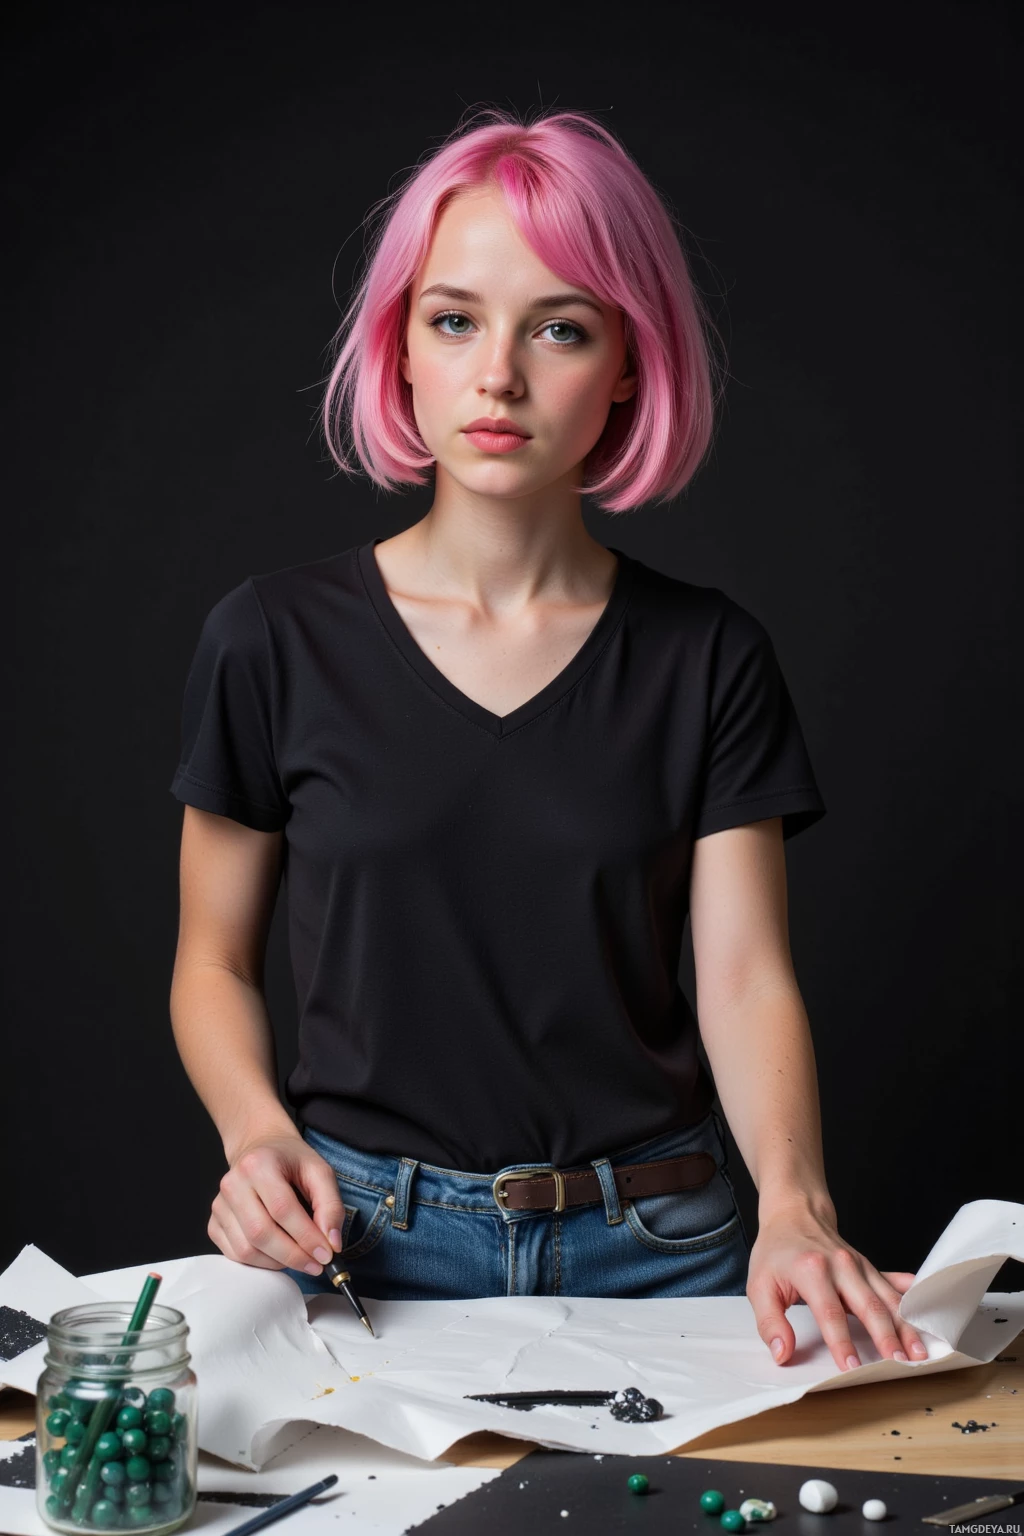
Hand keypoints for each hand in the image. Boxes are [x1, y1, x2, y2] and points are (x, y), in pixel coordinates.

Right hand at [209, 1133, 345, 1276]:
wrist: (259, 1149)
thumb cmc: (290, 1161)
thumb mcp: (319, 1171)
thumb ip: (331, 1205)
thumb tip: (332, 1243)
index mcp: (259, 1164)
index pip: (282, 1209)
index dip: (306, 1237)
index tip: (326, 1255)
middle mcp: (233, 1183)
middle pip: (261, 1233)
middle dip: (293, 1256)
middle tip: (316, 1265)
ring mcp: (219, 1205)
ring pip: (246, 1250)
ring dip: (277, 1263)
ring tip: (299, 1258)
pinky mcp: (214, 1223)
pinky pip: (235, 1255)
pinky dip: (260, 1263)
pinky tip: (278, 1255)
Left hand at [747, 1203, 929, 1371]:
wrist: (795, 1213)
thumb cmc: (776, 1251)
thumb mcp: (759, 1284)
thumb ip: (770, 1322)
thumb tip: (782, 1353)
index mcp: (811, 1270)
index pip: (829, 1312)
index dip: (841, 1342)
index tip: (852, 1367)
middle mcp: (841, 1265)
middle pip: (869, 1305)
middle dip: (887, 1336)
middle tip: (901, 1364)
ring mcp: (859, 1265)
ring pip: (888, 1298)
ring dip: (906, 1325)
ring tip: (920, 1351)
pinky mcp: (869, 1267)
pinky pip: (894, 1283)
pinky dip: (911, 1298)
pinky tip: (928, 1310)